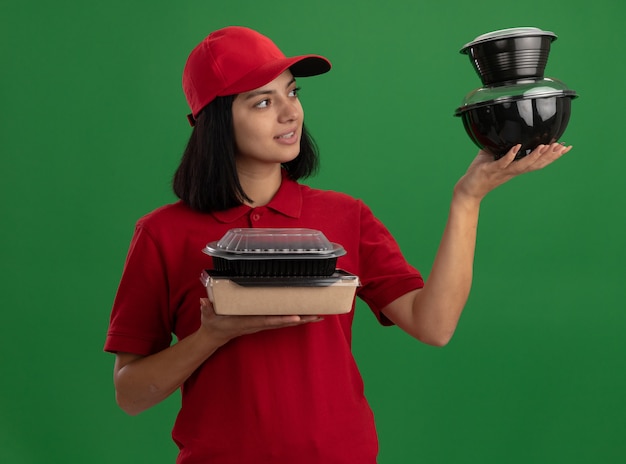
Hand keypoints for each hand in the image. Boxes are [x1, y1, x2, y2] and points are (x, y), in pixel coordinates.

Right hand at [199, 298, 321, 345]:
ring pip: (286, 322)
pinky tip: (307, 315)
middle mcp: (259, 324)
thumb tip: (203, 302)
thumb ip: (207, 309)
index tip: (296, 317)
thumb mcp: (208, 316)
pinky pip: (282, 320)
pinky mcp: (264, 323)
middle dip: (302, 319)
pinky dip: (296, 318)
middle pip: (284, 322)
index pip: (268, 321)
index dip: (283, 320)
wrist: (215, 336)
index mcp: (248, 322)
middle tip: (318, 315)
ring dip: (303, 319)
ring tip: (319, 315)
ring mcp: (263, 324)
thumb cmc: (213, 324)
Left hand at [454, 142, 572, 201]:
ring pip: (523, 165)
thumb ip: (501, 145)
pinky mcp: (491, 170)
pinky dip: (510, 155)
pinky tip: (517, 148)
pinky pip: (502, 163)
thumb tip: (506, 130)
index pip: (537, 162)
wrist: (468, 188)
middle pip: (535, 164)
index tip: (565, 147)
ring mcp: (502, 171)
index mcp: (515, 168)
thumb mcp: (493, 156)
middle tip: (563, 147)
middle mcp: (512, 171)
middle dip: (550, 156)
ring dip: (534, 156)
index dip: (552, 156)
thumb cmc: (481, 172)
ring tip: (546, 146)